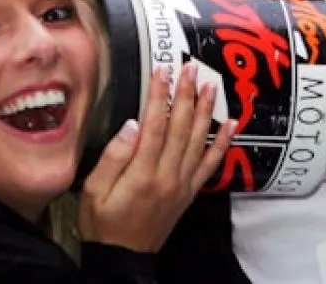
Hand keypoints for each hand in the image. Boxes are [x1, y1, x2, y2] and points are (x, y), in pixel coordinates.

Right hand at [78, 61, 234, 251]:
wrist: (123, 258)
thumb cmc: (102, 223)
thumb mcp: (93, 191)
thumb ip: (113, 157)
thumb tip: (132, 125)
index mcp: (141, 173)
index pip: (155, 124)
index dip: (160, 94)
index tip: (163, 70)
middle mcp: (167, 176)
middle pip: (180, 126)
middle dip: (186, 94)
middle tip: (191, 68)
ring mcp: (182, 183)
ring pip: (199, 140)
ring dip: (206, 110)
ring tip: (211, 85)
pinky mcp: (190, 191)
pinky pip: (211, 163)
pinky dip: (223, 143)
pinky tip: (232, 124)